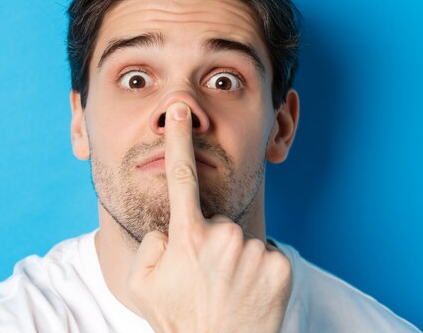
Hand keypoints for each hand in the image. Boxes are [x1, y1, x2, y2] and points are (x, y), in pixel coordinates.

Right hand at [126, 101, 292, 332]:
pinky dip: (258, 269)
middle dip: (210, 241)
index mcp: (187, 235)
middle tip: (205, 278)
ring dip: (234, 258)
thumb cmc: (178, 320)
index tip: (182, 111)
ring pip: (242, 240)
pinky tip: (248, 292)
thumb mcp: (142, 283)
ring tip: (227, 289)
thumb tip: (170, 227)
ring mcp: (254, 250)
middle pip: (217, 221)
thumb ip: (150, 243)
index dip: (180, 139)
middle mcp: (223, 236)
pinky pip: (265, 254)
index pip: (180, 176)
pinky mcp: (280, 265)